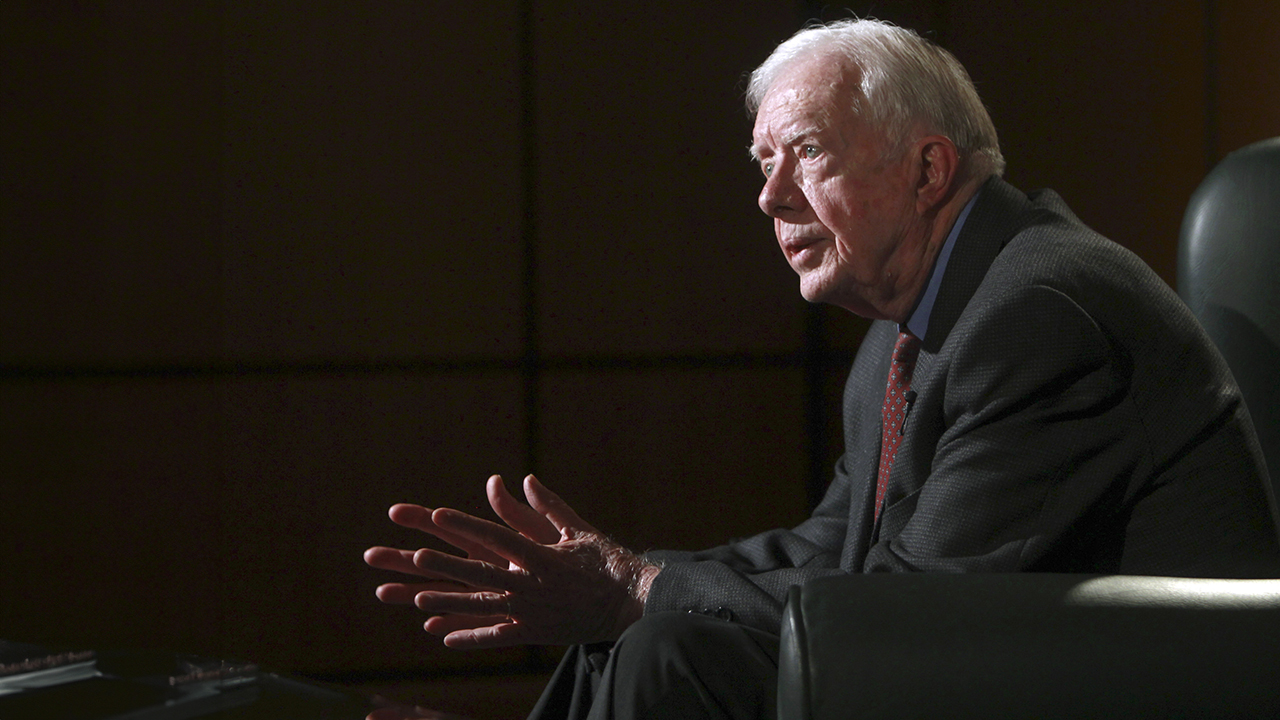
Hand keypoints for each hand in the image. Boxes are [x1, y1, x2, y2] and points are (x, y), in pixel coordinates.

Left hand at [365, 475, 660, 648]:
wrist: (631, 603)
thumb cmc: (607, 563)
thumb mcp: (578, 530)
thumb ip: (547, 506)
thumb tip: (526, 479)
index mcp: (542, 555)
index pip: (496, 536)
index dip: (466, 525)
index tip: (439, 515)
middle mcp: (532, 584)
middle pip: (482, 573)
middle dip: (448, 566)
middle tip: (417, 557)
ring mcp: (532, 611)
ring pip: (483, 607)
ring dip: (450, 603)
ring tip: (418, 600)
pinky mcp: (535, 633)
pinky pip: (497, 637)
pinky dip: (470, 637)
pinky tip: (443, 637)